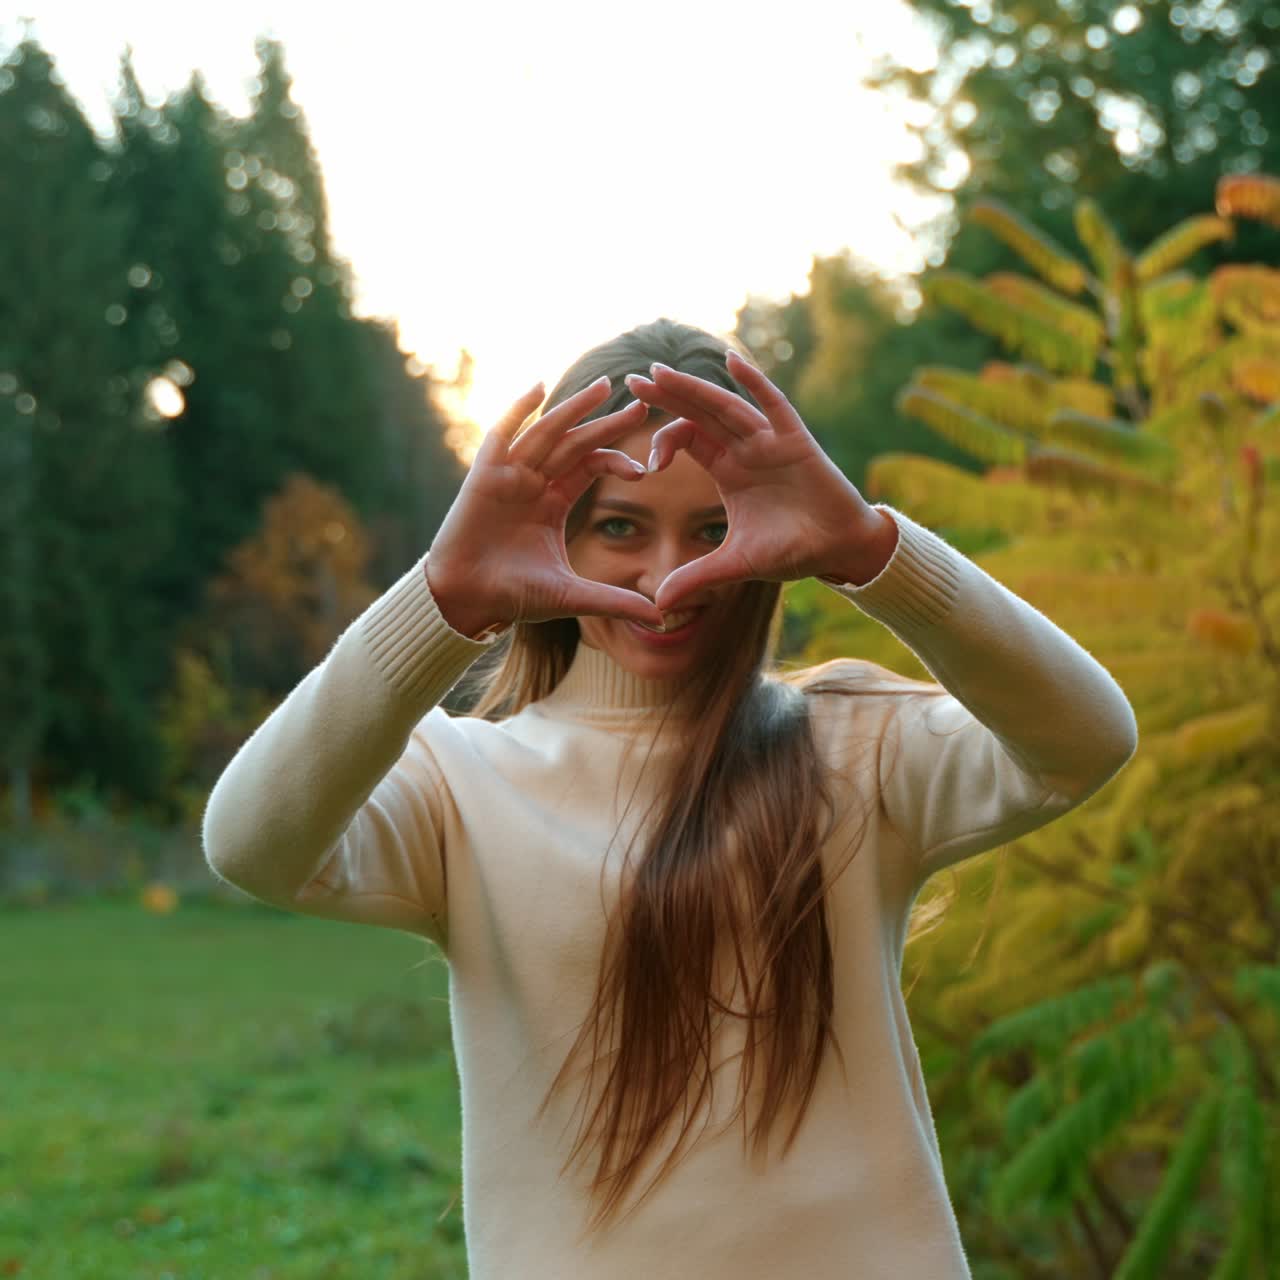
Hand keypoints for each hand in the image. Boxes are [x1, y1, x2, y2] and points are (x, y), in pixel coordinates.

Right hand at [426, 377, 665, 630]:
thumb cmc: (513, 597)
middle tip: (640, 403)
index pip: (591, 466)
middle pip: (575, 442)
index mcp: (554, 502)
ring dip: (573, 409)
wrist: (466, 601)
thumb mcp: (572, 596)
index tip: (646, 466)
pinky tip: (538, 387)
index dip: (617, 460)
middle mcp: (533, 482)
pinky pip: (503, 434)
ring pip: (546, 432)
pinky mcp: (485, 474)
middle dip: (606, 424)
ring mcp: (509, 475)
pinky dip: (517, 410)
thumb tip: (661, 619)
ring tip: (604, 387)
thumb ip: (615, 600)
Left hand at [625, 351, 879, 612]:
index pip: (688, 439)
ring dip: (694, 388)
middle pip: (699, 413)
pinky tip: (731, 360)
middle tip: (633, 381)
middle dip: (667, 396)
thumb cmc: (793, 551)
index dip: (663, 441)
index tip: (645, 464)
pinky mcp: (796, 440)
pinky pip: (774, 404)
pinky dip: (754, 383)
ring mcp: (770, 440)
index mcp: (728, 469)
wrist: (840, 550)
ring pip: (726, 405)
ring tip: (660, 371)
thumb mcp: (736, 565)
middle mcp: (745, 448)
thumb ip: (696, 578)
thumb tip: (656, 605)